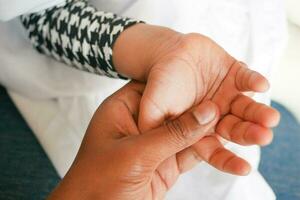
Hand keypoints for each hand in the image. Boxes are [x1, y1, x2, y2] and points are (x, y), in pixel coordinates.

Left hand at [48, 82, 248, 199]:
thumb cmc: (98, 181)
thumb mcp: (136, 153)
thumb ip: (173, 133)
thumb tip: (208, 111)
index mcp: (125, 108)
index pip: (161, 87)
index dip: (187, 83)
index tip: (218, 79)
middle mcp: (142, 123)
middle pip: (180, 110)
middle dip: (209, 110)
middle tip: (242, 103)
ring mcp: (154, 145)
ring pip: (189, 134)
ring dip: (216, 134)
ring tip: (247, 130)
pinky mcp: (164, 165)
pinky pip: (191, 155)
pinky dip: (212, 155)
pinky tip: (234, 155)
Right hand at [113, 24, 279, 173]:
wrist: (166, 54)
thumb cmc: (159, 84)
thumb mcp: (151, 110)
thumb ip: (155, 129)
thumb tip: (155, 150)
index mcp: (199, 128)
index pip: (214, 149)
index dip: (228, 160)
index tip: (244, 168)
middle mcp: (217, 115)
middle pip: (236, 129)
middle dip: (250, 134)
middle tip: (263, 137)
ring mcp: (228, 95)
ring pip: (247, 108)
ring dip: (259, 113)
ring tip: (270, 118)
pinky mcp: (235, 74)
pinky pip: (248, 79)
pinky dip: (254, 82)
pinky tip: (260, 85)